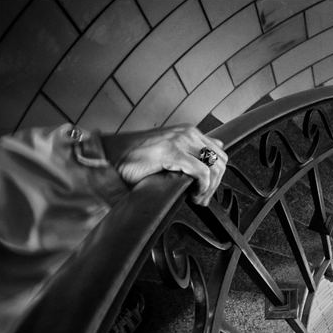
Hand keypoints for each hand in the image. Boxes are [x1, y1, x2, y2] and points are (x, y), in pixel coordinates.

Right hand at [109, 125, 227, 206]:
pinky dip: (202, 187)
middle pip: (221, 162)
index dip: (217, 177)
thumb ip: (192, 153)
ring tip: (196, 199)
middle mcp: (187, 133)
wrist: (112, 158)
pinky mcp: (172, 152)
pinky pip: (202, 172)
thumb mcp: (171, 154)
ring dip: (209, 188)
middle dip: (215, 184)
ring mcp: (180, 140)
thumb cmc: (137, 160)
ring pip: (214, 168)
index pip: (220, 155)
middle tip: (201, 199)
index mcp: (189, 133)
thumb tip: (216, 151)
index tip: (205, 191)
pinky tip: (192, 194)